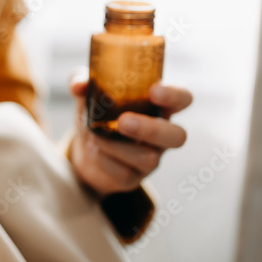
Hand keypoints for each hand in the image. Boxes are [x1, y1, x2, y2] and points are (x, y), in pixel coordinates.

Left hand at [66, 66, 192, 196]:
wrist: (82, 148)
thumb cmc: (96, 113)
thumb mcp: (87, 94)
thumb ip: (82, 82)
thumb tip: (79, 85)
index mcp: (158, 107)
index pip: (182, 99)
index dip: (174, 95)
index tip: (154, 91)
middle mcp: (161, 134)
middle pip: (177, 136)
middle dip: (151, 129)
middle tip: (123, 121)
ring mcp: (150, 159)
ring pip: (149, 159)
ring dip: (118, 146)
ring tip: (95, 136)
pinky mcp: (132, 178)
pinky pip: (124, 174)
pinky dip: (104, 161)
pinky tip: (93, 151)